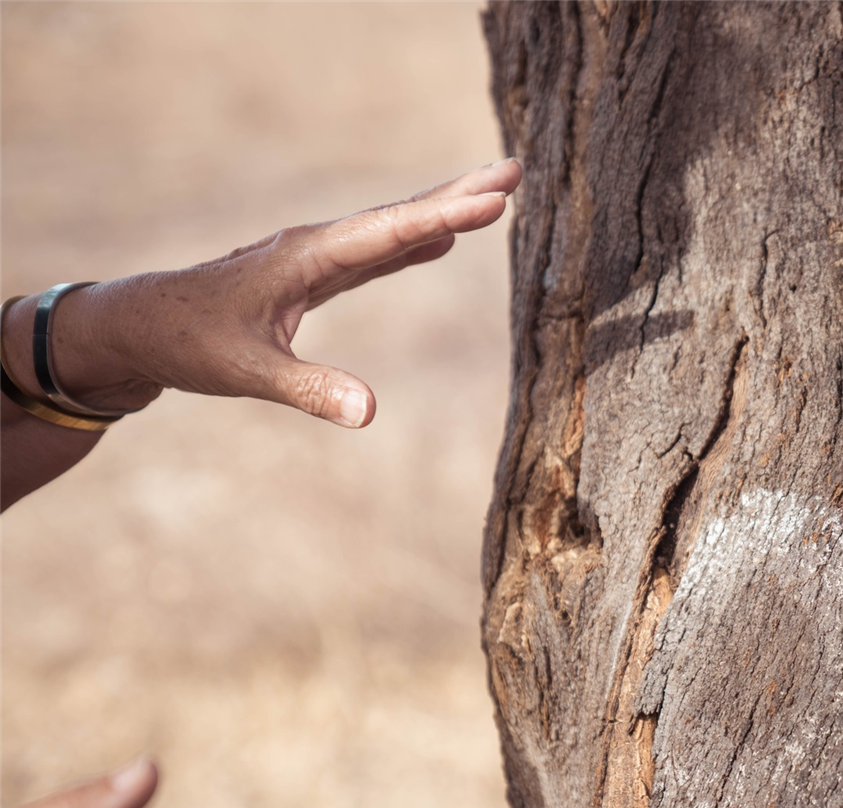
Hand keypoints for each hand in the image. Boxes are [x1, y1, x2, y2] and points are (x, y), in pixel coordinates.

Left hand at [3, 157, 522, 425]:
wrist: (139, 327)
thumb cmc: (188, 344)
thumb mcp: (247, 374)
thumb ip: (309, 391)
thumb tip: (371, 413)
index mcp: (306, 258)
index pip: (388, 233)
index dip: (444, 216)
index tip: (496, 200)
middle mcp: (317, 247)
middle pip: (400, 215)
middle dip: (458, 193)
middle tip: (514, 171)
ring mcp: (316, 258)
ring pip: (391, 229)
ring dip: (443, 210)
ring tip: (494, 194)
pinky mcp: (313, 275)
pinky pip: (377, 252)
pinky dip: (414, 240)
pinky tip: (440, 238)